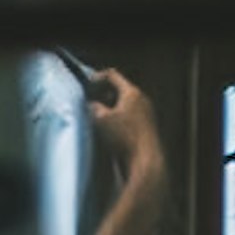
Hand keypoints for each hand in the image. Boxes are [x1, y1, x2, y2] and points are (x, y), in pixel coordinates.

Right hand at [85, 64, 163, 186]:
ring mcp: (146, 112)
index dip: (97, 77)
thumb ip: (93, 108)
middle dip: (103, 93)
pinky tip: (110, 130)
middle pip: (120, 89)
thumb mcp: (101, 120)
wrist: (144, 159)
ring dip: (110, 107)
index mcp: (131, 92)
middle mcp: (141, 99)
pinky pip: (129, 115)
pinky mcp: (146, 126)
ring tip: (98, 117)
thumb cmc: (124, 137)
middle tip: (90, 101)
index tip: (87, 84)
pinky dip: (118, 117)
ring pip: (124, 103)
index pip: (113, 76)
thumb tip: (91, 105)